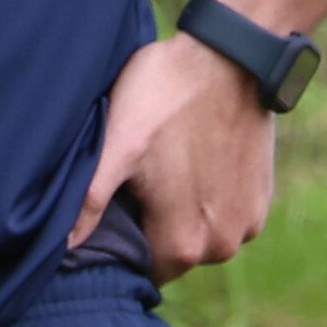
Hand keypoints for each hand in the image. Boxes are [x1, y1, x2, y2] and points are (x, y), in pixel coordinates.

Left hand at [73, 31, 274, 280]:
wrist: (230, 57)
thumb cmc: (165, 96)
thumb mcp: (116, 143)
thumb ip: (89, 203)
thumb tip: (63, 248)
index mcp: (183, 245)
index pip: (140, 269)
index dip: (121, 241)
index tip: (114, 205)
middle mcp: (222, 247)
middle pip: (170, 253)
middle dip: (151, 224)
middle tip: (138, 175)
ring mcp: (248, 223)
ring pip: (199, 234)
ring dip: (182, 212)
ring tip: (167, 163)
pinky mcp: (262, 198)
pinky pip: (225, 214)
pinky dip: (209, 196)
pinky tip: (195, 158)